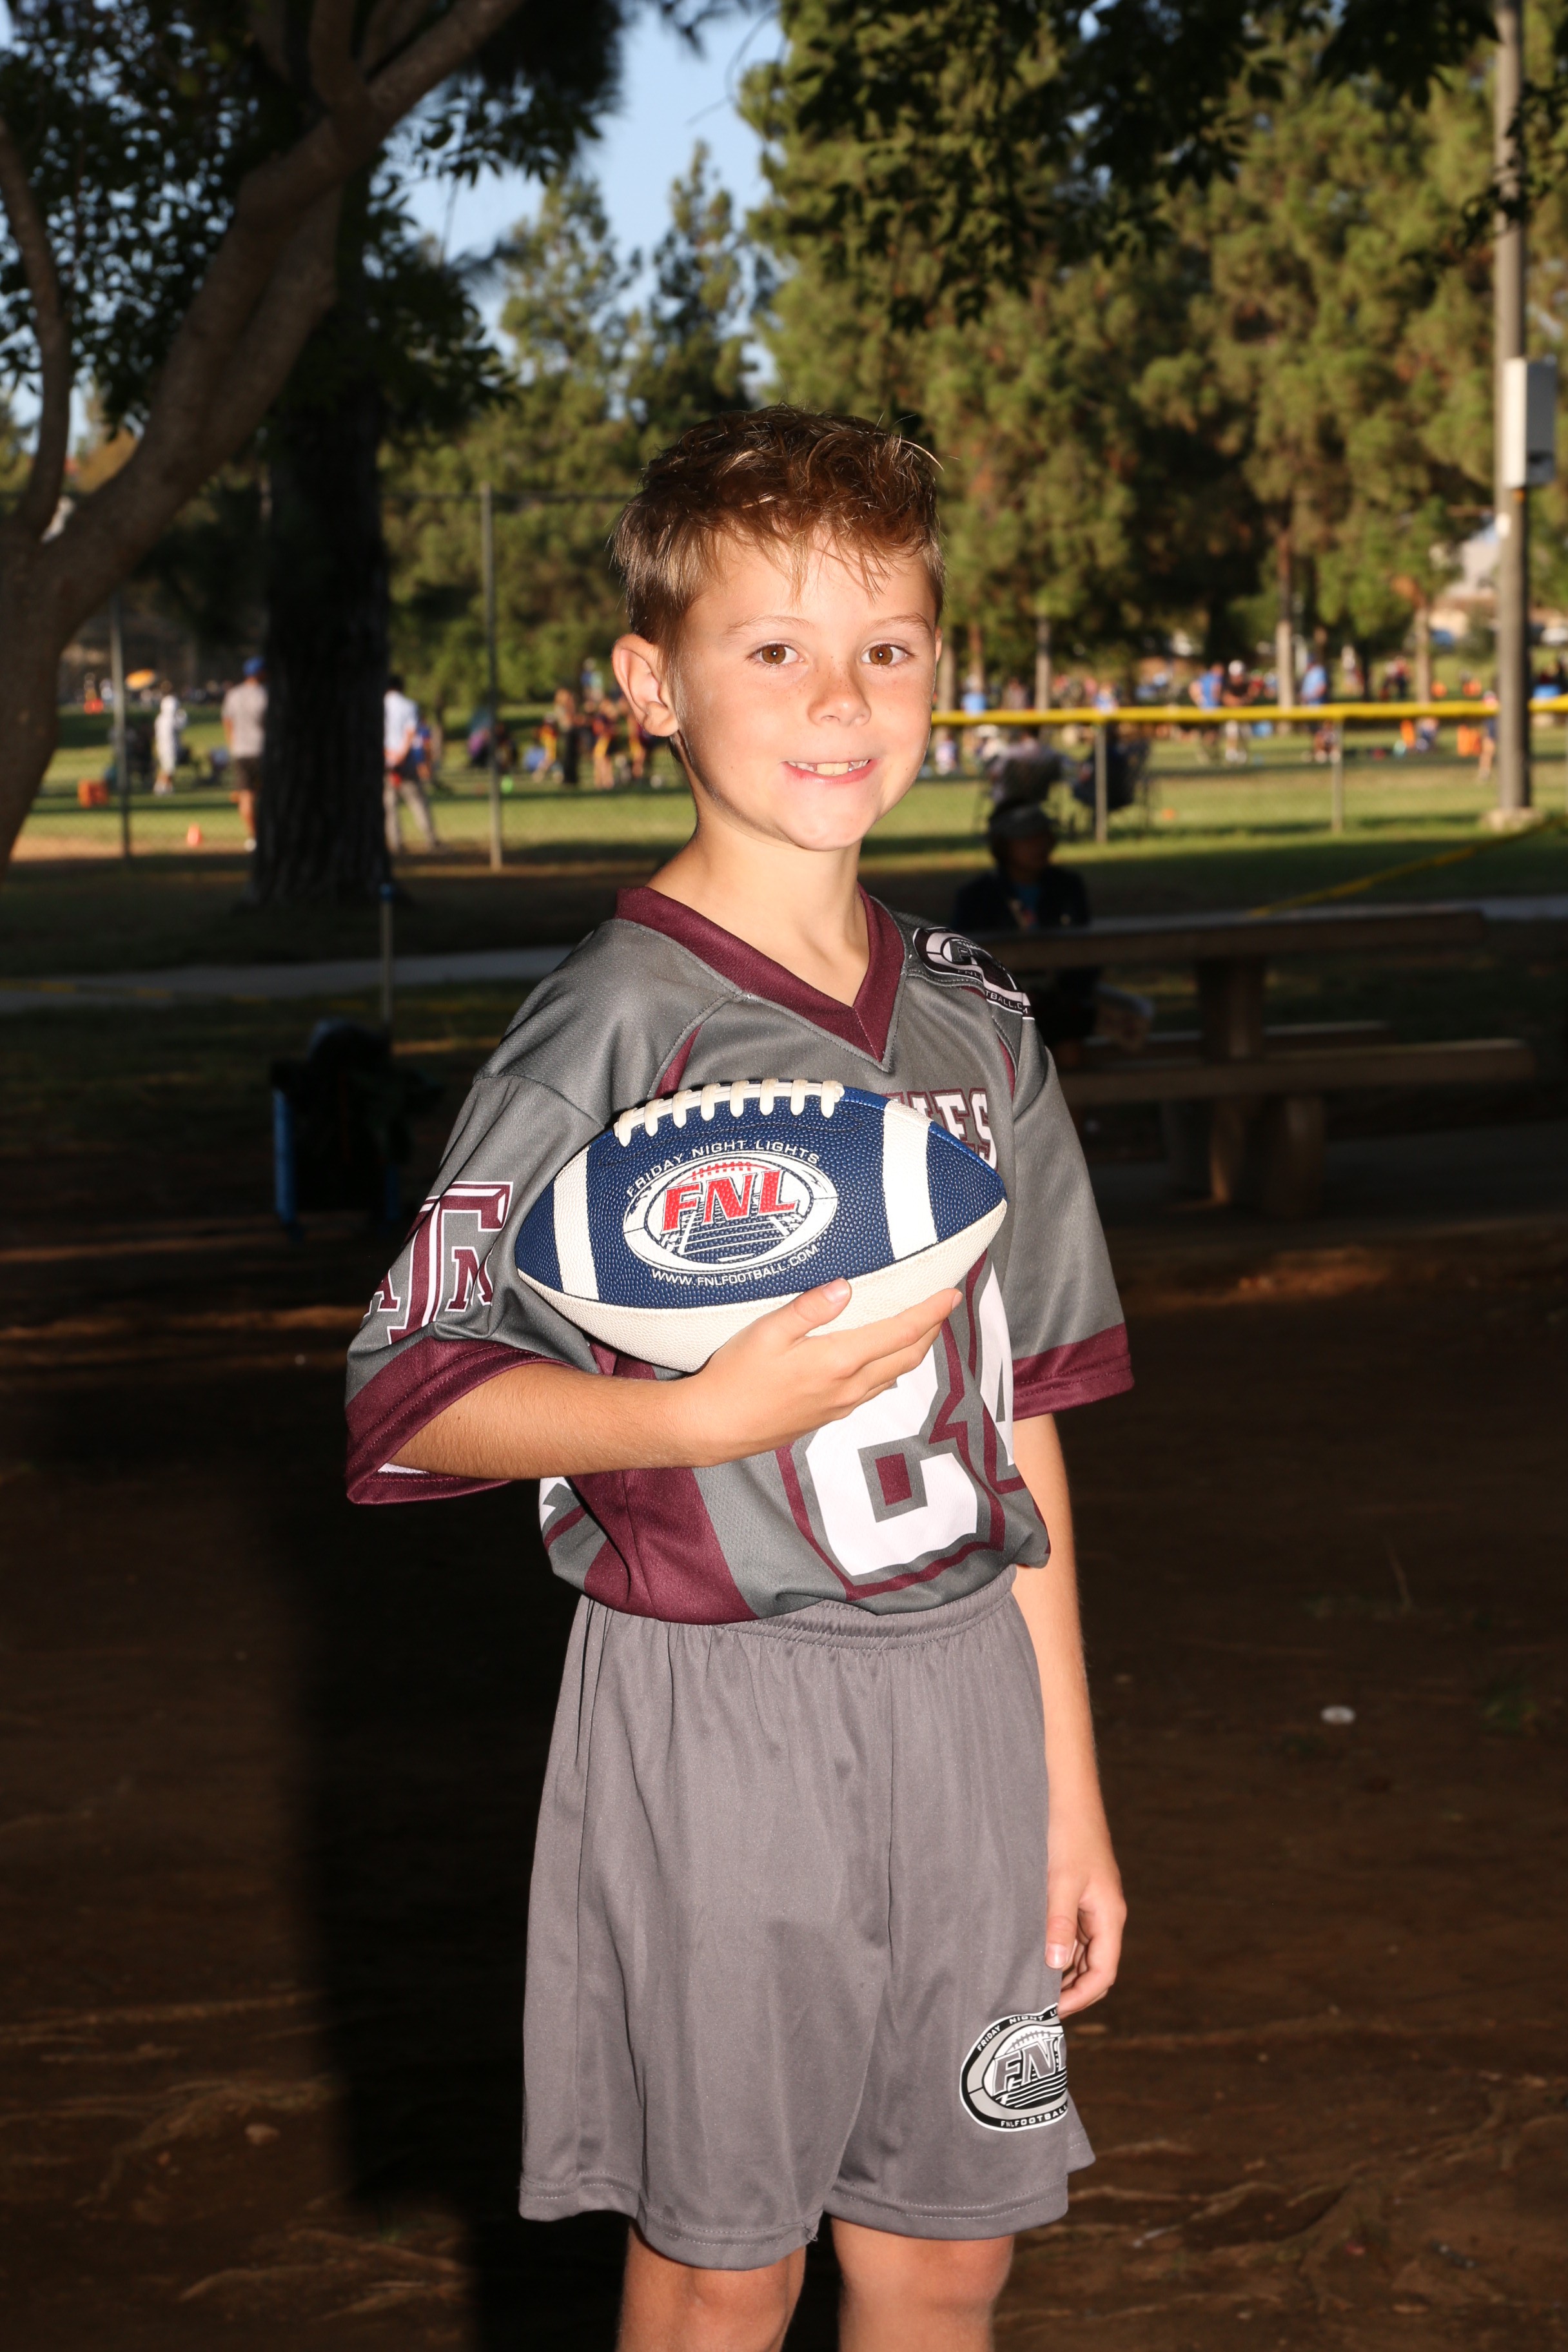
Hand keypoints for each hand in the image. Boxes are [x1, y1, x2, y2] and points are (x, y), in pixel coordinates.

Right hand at [671, 1280, 959, 1466]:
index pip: (901, 1332)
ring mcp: (840, 1406)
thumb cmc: (734, 1376)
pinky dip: (888, 1369)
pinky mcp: (827, 1416)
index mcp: (838, 1361)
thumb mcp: (766, 1331)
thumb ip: (809, 1307)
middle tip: (941, 1306)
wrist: (714, 1428)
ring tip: (917, 1329)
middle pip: (907, 1357)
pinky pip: (872, 1390)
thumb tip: (846, 1286)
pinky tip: (879, 1361)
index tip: (951, 1293)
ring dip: (911, 1351)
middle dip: (929, 1330)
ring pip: (892, 1376)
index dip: (930, 1312)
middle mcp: (848, 1387)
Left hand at [1046, 1830, 1124, 2017]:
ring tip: (1029, 1983)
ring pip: (1082, 1952)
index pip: (1103, 1974)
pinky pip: (1071, 1933)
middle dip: (1070, 1989)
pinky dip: (1056, 1948)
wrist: (1068, 1795)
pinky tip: (1032, 1951)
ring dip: (1061, 1970)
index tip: (1050, 2011)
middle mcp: (1105, 1915)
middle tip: (1034, 2004)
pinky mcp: (1078, 1895)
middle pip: (1094, 1968)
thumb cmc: (1068, 1833)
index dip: (1079, 1997)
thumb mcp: (1061, 1880)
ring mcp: (1092, 1905)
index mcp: (1109, 1916)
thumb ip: (1059, 1923)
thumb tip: (1056, 1964)